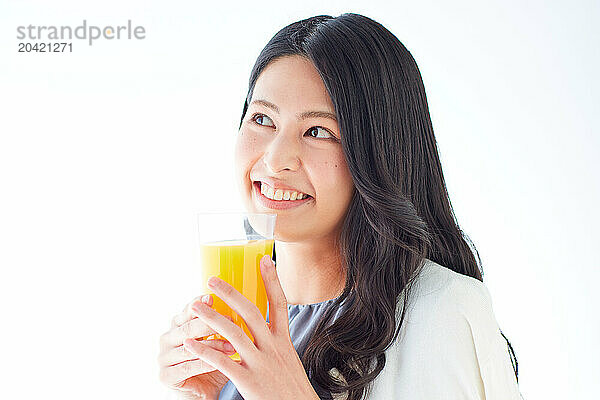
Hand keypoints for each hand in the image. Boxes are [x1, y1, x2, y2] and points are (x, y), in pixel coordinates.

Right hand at [158, 294, 234, 398]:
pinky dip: (205, 364)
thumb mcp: (219, 340)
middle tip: (233, 323)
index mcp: (178, 325)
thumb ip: (223, 324)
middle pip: (188, 327)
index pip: (187, 310)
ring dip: (213, 346)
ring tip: (233, 347)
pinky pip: (187, 367)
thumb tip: (245, 304)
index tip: (213, 298)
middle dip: (211, 324)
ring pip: (189, 347)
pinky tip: (220, 363)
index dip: (199, 303)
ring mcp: (164, 357)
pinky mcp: (165, 376)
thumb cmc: (215, 363)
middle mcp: (167, 338)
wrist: (206, 393)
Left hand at [182, 255, 319, 399]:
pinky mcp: (249, 382)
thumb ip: (275, 343)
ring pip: (233, 333)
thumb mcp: (288, 360)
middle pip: (251, 313)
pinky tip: (189, 343)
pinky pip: (223, 362)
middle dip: (230, 294)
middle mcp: (273, 348)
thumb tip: (264, 328)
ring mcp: (261, 364)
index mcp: (283, 341)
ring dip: (211, 317)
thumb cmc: (292, 389)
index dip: (272, 280)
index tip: (264, 260)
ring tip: (194, 306)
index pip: (279, 304)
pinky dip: (204, 351)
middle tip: (212, 280)